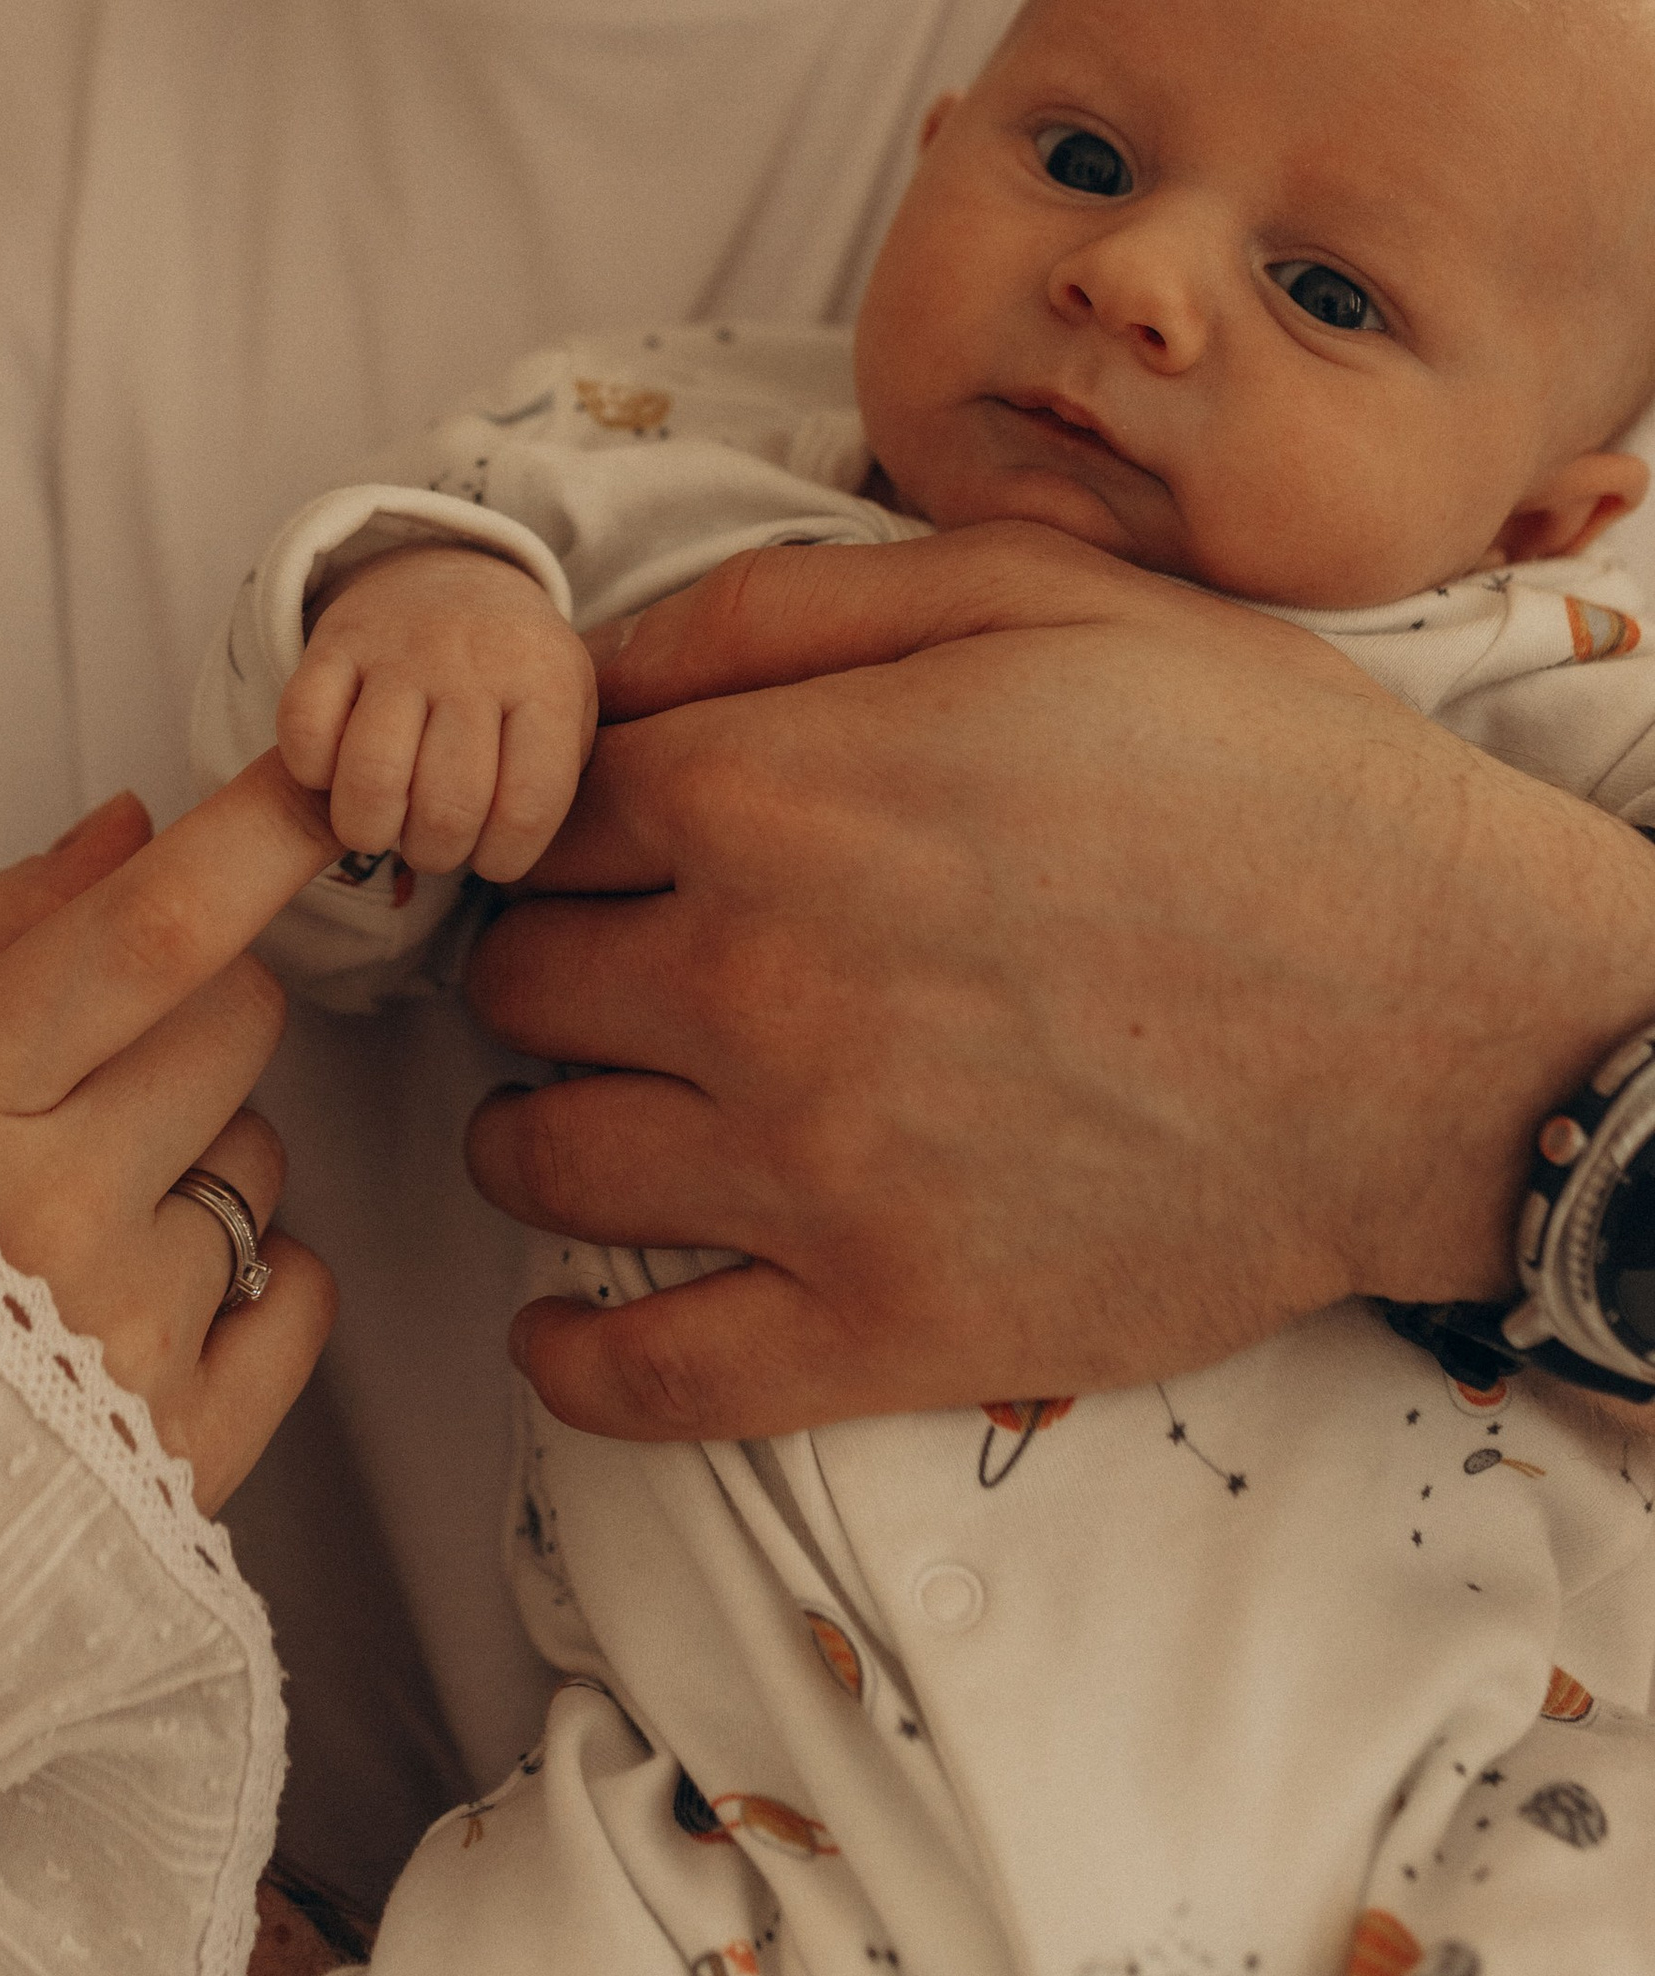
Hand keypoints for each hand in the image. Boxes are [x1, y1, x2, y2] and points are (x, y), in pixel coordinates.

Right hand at [0, 760, 340, 1513]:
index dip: (260, 838)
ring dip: (200, 1162)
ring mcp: (128, 1340)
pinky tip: (134, 1315)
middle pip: (239, 1020)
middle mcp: (52, 1215)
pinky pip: (302, 1291)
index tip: (330, 783)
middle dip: (193, 1015)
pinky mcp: (185, 1455)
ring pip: (265, 1154)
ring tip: (69, 1234)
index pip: (154, 932)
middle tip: (86, 1085)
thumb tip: (136, 828)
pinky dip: (249, 1287)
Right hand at [278, 546, 596, 883]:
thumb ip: (562, 781)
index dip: (501, 858)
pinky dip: (313, 772)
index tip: (490, 854)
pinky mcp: (335, 641)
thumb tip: (511, 854)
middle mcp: (474, 661)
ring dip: (369, 829)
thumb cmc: (517, 675)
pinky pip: (304, 730)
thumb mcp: (570, 711)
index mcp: (545, 682)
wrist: (457, 574)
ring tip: (383, 822)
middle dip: (435, 852)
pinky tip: (336, 772)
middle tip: (433, 840)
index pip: (526, 809)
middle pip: (447, 808)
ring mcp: (401, 649)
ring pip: (371, 778)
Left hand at [462, 524, 1654, 1441]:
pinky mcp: (893, 1328)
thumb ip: (780, 606)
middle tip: (622, 961)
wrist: (1456, 1011)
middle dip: (554, 958)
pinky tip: (566, 1324)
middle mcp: (755, 981)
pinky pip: (648, 1378)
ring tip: (600, 1107)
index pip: (551, 808)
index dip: (576, 812)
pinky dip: (575, 1358)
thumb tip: (596, 658)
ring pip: (540, 1163)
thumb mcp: (1026, 598)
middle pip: (520, 981)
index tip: (616, 835)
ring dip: (541, 1130)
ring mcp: (815, 1172)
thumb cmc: (1258, 774)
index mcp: (774, 792)